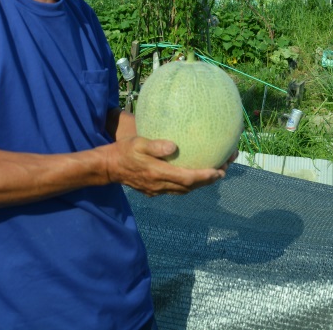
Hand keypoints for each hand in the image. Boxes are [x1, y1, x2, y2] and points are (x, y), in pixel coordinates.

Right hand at [103, 136, 230, 196]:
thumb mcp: (137, 143)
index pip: (187, 179)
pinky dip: (188, 184)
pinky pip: (176, 190)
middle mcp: (160, 185)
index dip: (205, 177)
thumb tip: (174, 146)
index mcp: (158, 173)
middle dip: (209, 180)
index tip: (219, 171)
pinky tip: (193, 175)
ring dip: (200, 183)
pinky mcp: (153, 190)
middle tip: (224, 169)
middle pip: (190, 187)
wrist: (107, 167)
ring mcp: (157, 190)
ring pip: (184, 190)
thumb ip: (155, 145)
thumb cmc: (123, 151)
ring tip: (214, 173)